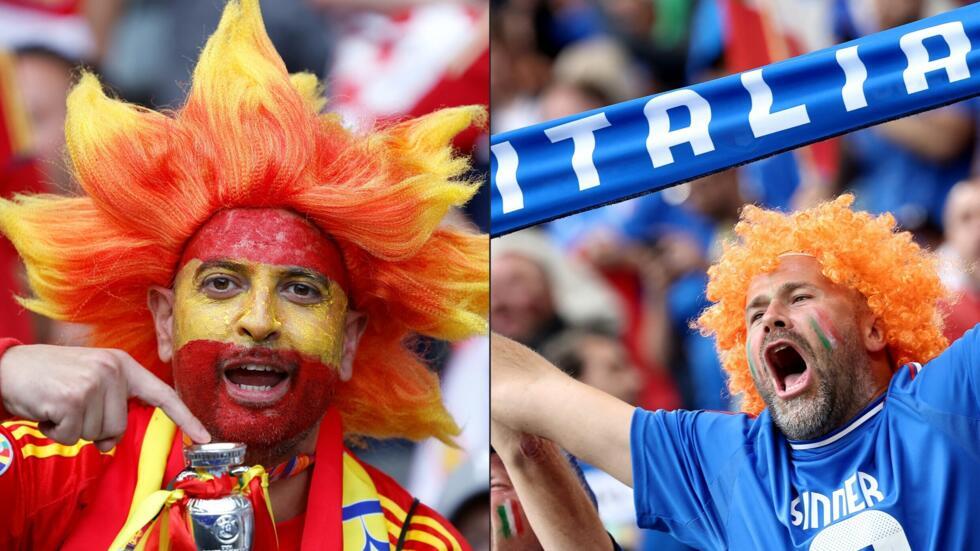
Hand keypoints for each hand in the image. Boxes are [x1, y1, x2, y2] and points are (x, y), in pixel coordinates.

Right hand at [0, 345, 210, 451]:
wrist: (7, 368)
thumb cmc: (49, 378)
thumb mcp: (88, 383)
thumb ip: (109, 407)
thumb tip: (109, 443)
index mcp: (122, 365)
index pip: (161, 394)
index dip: (185, 417)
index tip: (206, 437)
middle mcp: (113, 371)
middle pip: (118, 427)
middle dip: (91, 427)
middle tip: (70, 407)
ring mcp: (93, 383)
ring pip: (95, 434)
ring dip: (71, 428)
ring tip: (57, 404)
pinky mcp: (71, 398)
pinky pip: (71, 436)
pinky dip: (54, 430)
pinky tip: (46, 409)